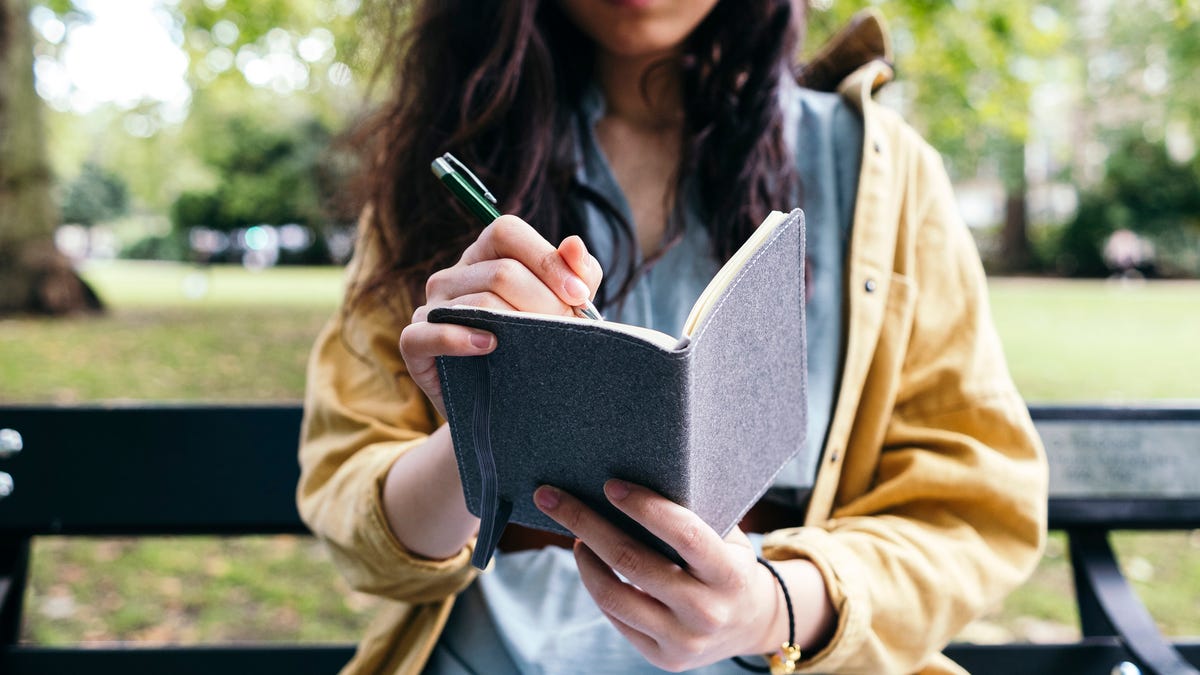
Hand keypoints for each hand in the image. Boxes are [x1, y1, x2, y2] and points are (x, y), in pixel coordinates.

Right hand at [399, 215, 601, 417]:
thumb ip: (578, 274)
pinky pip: (430, 333)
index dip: (546, 259)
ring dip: (516, 327)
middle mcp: (453, 275)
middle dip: (544, 303)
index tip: (579, 295)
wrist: (509, 406)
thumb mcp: (566, 309)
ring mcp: (431, 308)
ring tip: (537, 348)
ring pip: (477, 302)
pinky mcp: (414, 343)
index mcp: (485, 255)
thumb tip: (574, 243)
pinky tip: (488, 347)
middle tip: (564, 331)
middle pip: (501, 271)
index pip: (507, 231)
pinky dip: (460, 339)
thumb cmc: (537, 346)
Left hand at [533, 480, 793, 671]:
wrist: (752, 623)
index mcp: (730, 574)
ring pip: (613, 595)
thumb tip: (633, 476)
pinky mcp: (663, 657)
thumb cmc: (730, 562)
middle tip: (551, 496)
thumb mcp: (727, 537)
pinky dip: (596, 584)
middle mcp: (707, 611)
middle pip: (632, 561)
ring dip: (585, 557)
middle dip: (585, 522)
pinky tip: (592, 562)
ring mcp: (683, 640)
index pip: (685, 534)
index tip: (610, 485)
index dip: (645, 507)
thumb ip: (693, 514)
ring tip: (576, 534)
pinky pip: (615, 617)